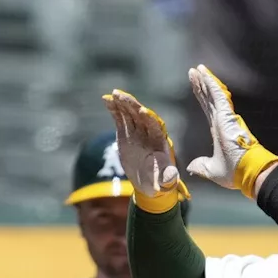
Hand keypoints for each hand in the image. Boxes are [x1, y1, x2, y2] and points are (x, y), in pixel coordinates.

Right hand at [102, 88, 187, 212]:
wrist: (149, 182)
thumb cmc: (160, 182)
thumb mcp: (165, 181)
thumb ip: (168, 178)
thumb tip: (171, 177)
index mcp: (160, 141)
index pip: (155, 126)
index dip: (149, 118)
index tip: (142, 110)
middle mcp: (149, 133)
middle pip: (141, 115)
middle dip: (132, 105)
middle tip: (121, 95)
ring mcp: (137, 132)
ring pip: (130, 113)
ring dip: (122, 103)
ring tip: (113, 94)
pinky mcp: (127, 133)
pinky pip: (120, 118)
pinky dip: (114, 109)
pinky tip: (106, 99)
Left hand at [185, 65, 277, 198]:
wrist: (247, 172)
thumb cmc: (234, 172)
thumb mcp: (211, 170)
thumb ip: (200, 167)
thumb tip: (190, 167)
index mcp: (218, 131)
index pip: (208, 110)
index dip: (202, 97)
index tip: (195, 86)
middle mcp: (221, 121)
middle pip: (209, 99)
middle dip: (201, 85)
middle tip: (193, 72)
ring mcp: (224, 117)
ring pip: (213, 94)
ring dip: (205, 81)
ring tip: (196, 69)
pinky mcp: (226, 115)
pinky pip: (217, 95)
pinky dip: (210, 84)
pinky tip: (204, 73)